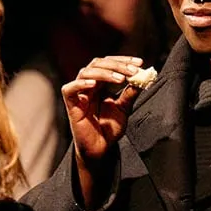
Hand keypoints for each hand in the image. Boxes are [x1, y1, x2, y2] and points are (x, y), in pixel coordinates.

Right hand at [63, 55, 145, 205]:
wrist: (101, 149)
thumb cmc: (109, 129)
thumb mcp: (124, 108)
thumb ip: (130, 94)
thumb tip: (141, 78)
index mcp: (101, 84)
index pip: (109, 63)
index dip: (124, 61)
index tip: (140, 63)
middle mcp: (89, 85)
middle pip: (98, 63)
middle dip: (117, 65)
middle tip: (133, 70)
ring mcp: (79, 94)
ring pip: (85, 72)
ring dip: (104, 73)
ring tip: (120, 79)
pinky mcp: (71, 105)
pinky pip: (69, 89)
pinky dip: (80, 84)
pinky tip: (94, 85)